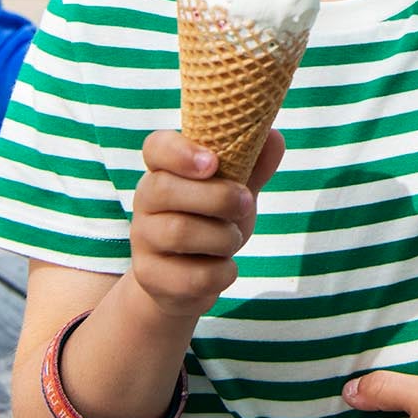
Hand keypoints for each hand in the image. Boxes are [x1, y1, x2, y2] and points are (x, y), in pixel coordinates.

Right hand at [127, 127, 283, 318]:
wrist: (187, 280)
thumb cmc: (212, 222)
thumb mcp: (235, 190)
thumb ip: (253, 164)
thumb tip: (274, 137)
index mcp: (164, 170)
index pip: (156, 147)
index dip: (181, 152)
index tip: (213, 162)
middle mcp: (145, 201)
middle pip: (166, 190)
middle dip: (218, 197)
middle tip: (245, 203)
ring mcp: (143, 240)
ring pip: (179, 232)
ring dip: (223, 237)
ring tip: (233, 238)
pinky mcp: (150, 277)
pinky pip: (191, 275)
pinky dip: (221, 272)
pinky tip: (225, 268)